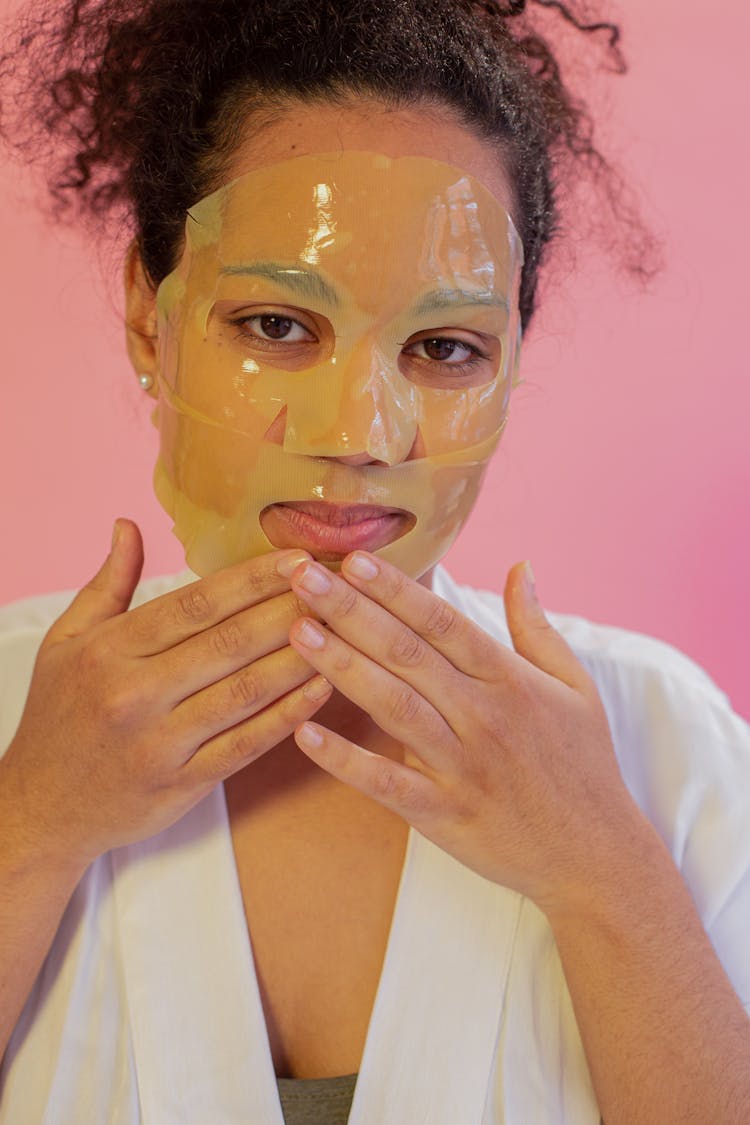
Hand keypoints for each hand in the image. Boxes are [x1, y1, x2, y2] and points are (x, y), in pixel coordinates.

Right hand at [1, 520, 331, 866]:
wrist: (40, 809)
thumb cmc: (58, 717)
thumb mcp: (65, 642)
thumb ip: (106, 584)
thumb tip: (128, 524)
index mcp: (110, 649)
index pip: (195, 604)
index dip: (253, 579)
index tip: (298, 558)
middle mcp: (134, 693)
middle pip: (228, 642)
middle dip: (289, 610)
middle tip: (337, 587)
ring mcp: (160, 743)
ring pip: (244, 692)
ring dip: (300, 658)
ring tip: (344, 630)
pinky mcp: (181, 785)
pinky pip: (245, 745)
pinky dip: (287, 716)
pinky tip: (323, 689)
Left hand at [287, 552, 642, 912]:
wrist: (597, 857)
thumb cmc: (583, 765)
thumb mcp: (576, 686)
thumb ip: (537, 626)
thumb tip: (521, 566)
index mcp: (510, 680)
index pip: (443, 622)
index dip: (397, 589)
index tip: (353, 559)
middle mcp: (484, 716)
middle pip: (407, 653)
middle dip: (351, 610)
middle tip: (302, 575)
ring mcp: (462, 765)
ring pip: (393, 706)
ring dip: (341, 666)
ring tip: (296, 631)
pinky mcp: (444, 814)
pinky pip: (387, 784)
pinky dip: (345, 760)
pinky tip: (304, 732)